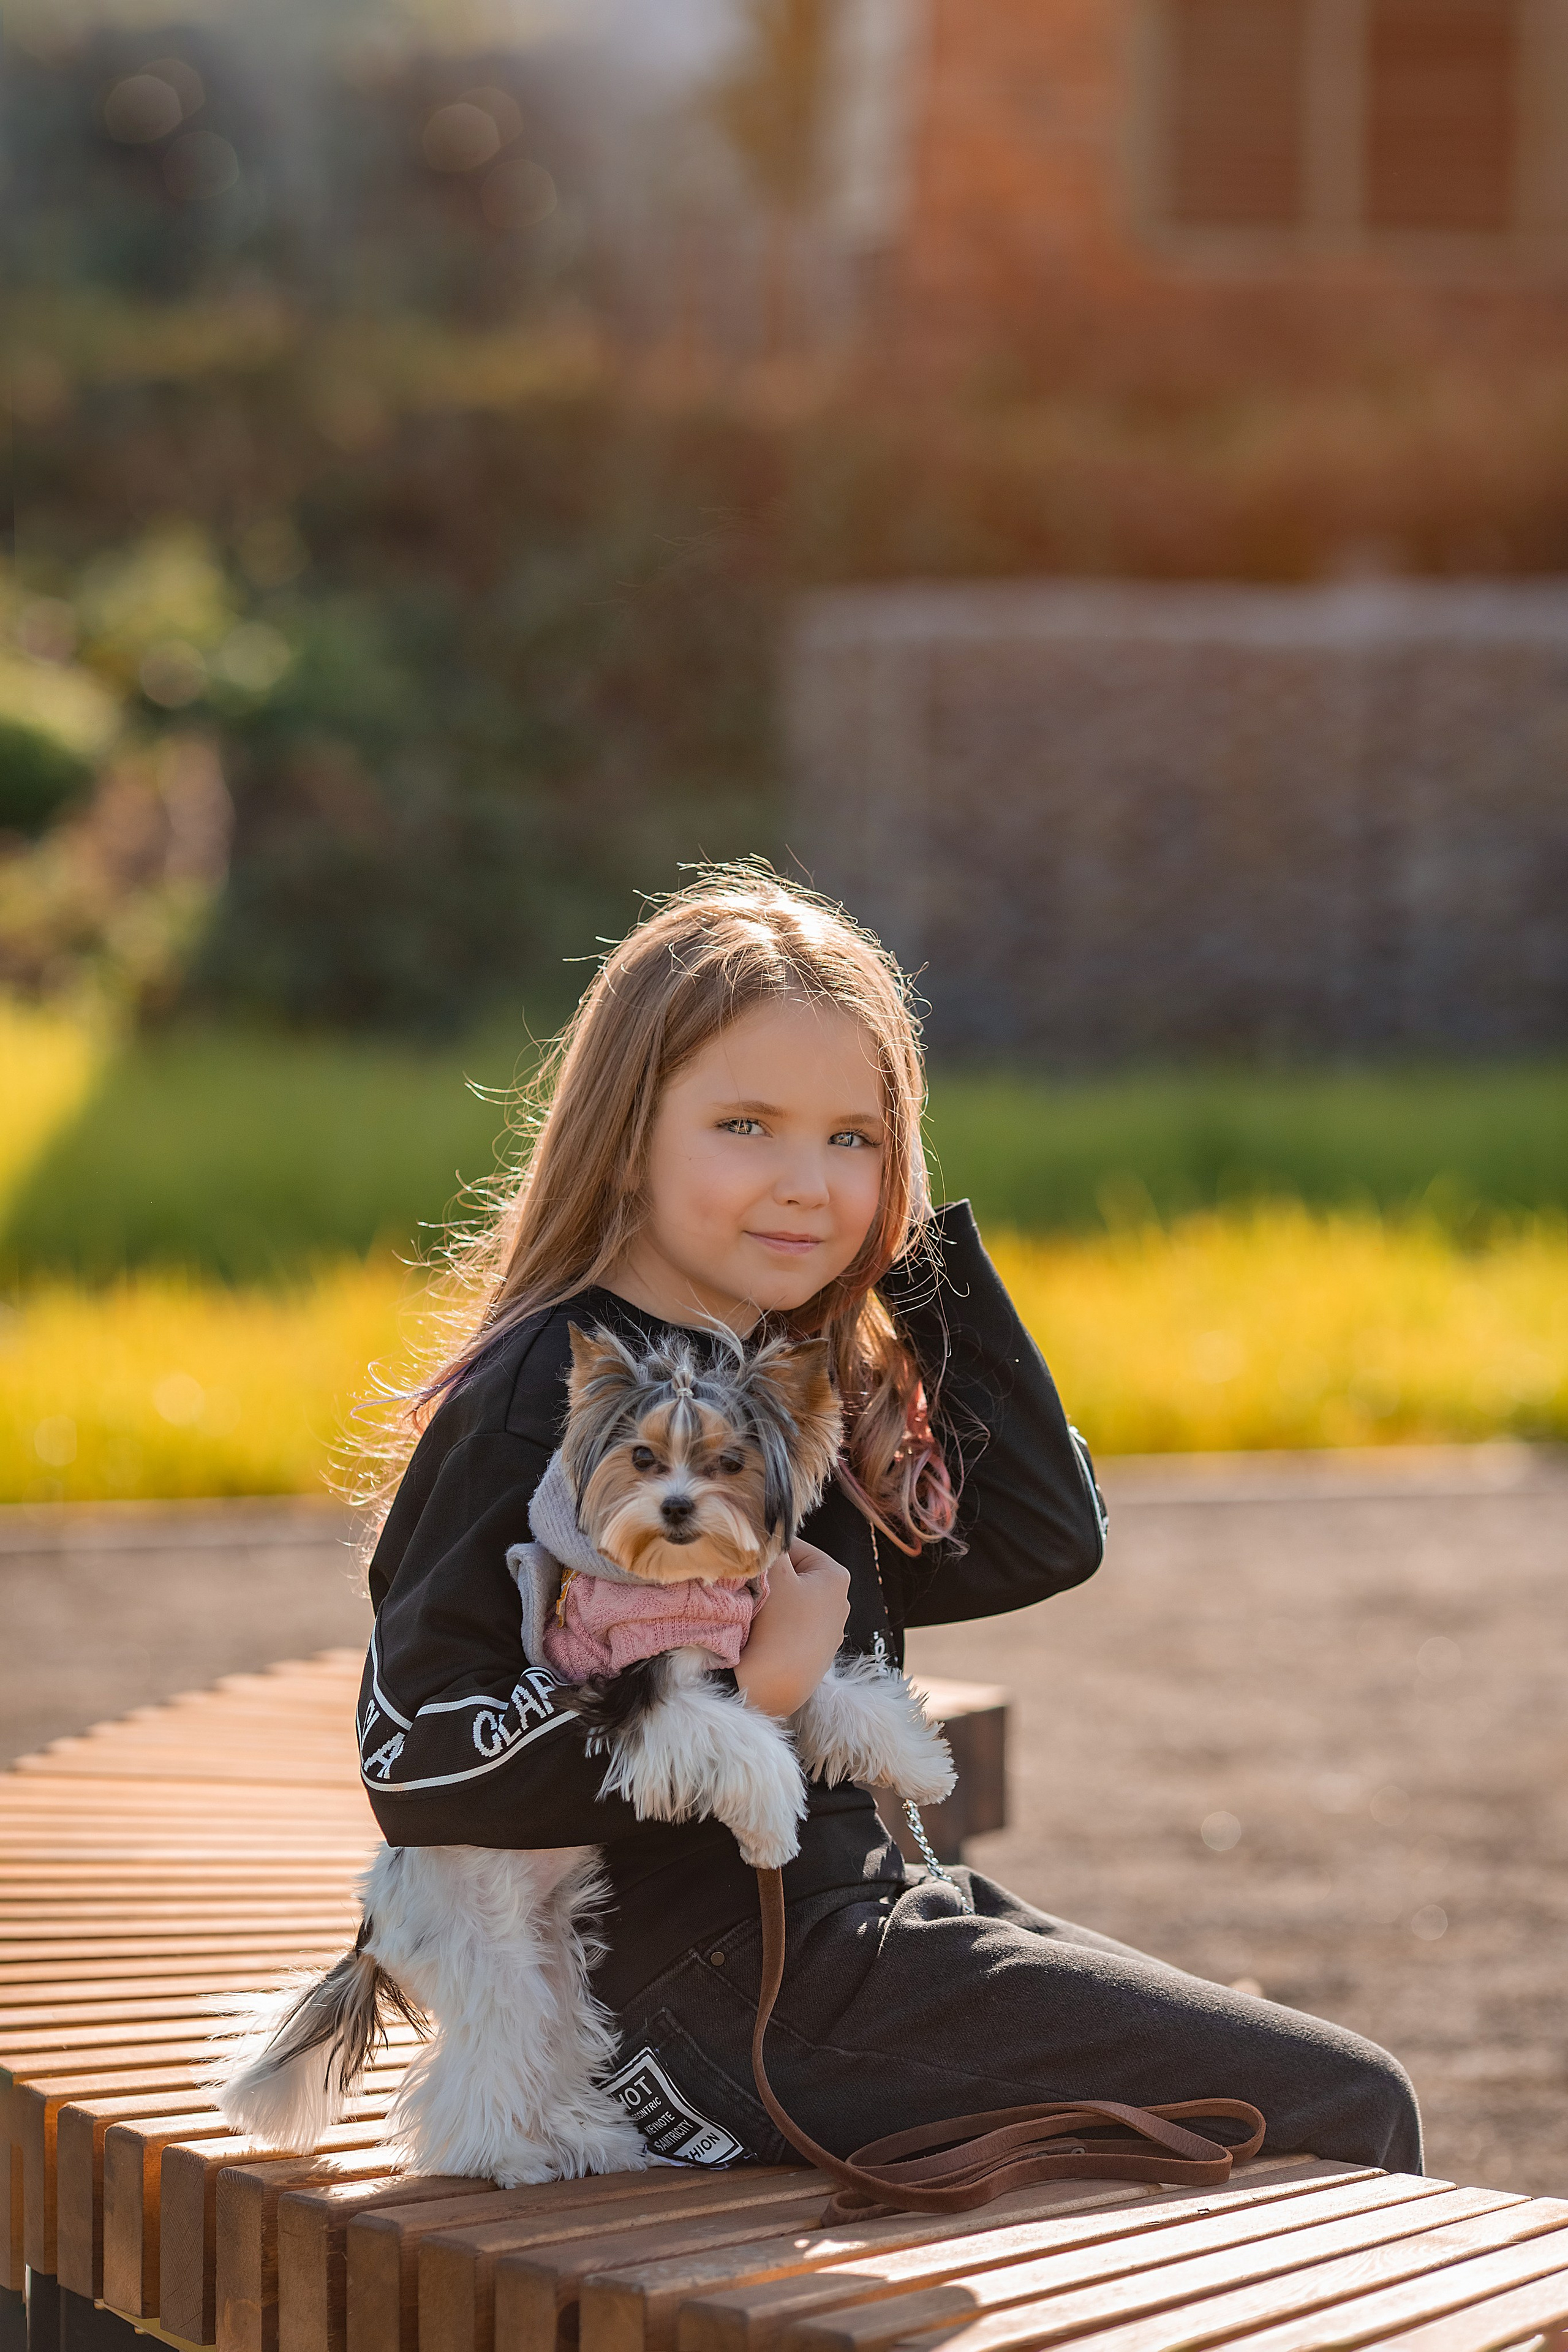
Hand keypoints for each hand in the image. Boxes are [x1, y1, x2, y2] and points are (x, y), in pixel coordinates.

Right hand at [735, 1538, 850, 1718]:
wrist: (775, 1687)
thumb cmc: (779, 1625)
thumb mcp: (774, 1574)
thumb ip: (771, 1545)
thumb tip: (767, 1527)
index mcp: (837, 1576)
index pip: (794, 1547)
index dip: (767, 1554)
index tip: (748, 1567)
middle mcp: (842, 1601)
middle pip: (794, 1575)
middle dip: (771, 1579)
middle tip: (750, 1591)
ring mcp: (831, 1631)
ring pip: (792, 1601)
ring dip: (772, 1602)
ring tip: (755, 1615)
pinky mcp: (817, 1654)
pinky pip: (793, 1626)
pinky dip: (778, 1626)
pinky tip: (764, 1636)